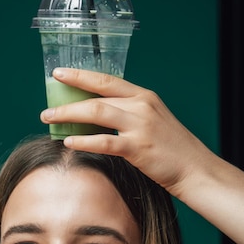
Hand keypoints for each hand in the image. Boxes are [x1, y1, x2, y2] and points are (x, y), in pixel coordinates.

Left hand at [40, 68, 208, 196]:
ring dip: (69, 116)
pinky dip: (84, 141)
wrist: (196, 169)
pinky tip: (70, 142)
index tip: (59, 73)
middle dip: (68, 99)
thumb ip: (128, 114)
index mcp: (144, 96)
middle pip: (96, 96)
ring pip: (96, 113)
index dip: (81, 75)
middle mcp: (142, 105)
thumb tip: (96, 115)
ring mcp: (140, 125)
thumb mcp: (152, 121)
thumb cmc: (172, 149)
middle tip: (47, 107)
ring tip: (50, 121)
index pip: (106, 80)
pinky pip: (104, 141)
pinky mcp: (139, 147)